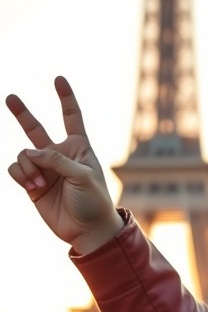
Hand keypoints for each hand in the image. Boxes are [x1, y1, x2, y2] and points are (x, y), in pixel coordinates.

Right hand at [6, 76, 123, 254]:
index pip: (72, 117)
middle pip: (36, 128)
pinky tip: (33, 187)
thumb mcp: (82, 176)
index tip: (59, 79)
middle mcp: (59, 155)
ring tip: (39, 183)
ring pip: (23, 154)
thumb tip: (29, 152)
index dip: (66, 98)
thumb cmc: (94, 202)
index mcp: (79, 147)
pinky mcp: (32, 184)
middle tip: (9, 96)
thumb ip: (57, 160)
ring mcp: (44, 169)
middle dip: (22, 113)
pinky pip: (16, 169)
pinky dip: (21, 176)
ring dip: (28, 167)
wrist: (87, 231)